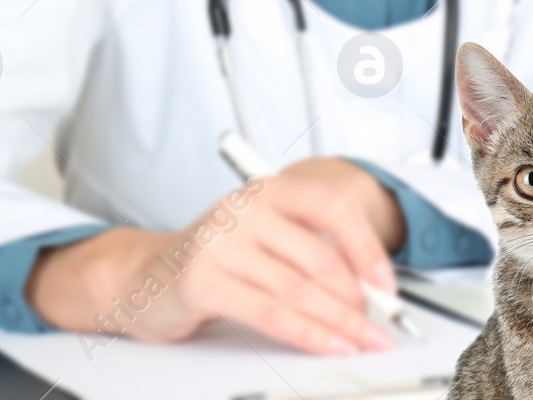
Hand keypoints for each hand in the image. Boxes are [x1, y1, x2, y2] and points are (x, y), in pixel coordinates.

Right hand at [28, 159, 406, 353]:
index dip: (367, 246)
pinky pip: (269, 313)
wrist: (144, 275)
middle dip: (359, 297)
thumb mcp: (266, 236)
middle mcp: (246, 207)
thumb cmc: (217, 257)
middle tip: (380, 324)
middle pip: (320, 256)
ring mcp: (222, 242)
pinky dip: (307, 333)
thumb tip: (371, 287)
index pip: (333, 206)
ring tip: (362, 339)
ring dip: (339, 321)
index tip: (387, 283)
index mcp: (269, 188)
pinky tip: (328, 344)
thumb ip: (311, 250)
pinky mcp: (203, 280)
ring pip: (299, 289)